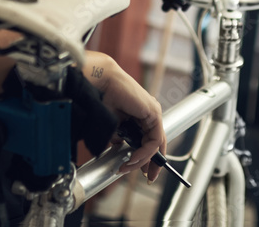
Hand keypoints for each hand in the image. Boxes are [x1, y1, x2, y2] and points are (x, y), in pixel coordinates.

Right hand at [84, 52, 164, 181]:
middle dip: (152, 163)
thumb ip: (119, 137)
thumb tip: (120, 149)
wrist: (102, 83)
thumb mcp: (113, 125)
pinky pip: (154, 139)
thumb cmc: (104, 98)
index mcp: (141, 115)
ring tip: (128, 167)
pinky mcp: (153, 113)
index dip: (148, 158)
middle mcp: (150, 114)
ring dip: (143, 159)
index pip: (150, 141)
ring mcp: (153, 113)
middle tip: (146, 177)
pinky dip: (144, 152)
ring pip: (155, 144)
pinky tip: (133, 158)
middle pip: (157, 144)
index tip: (144, 172)